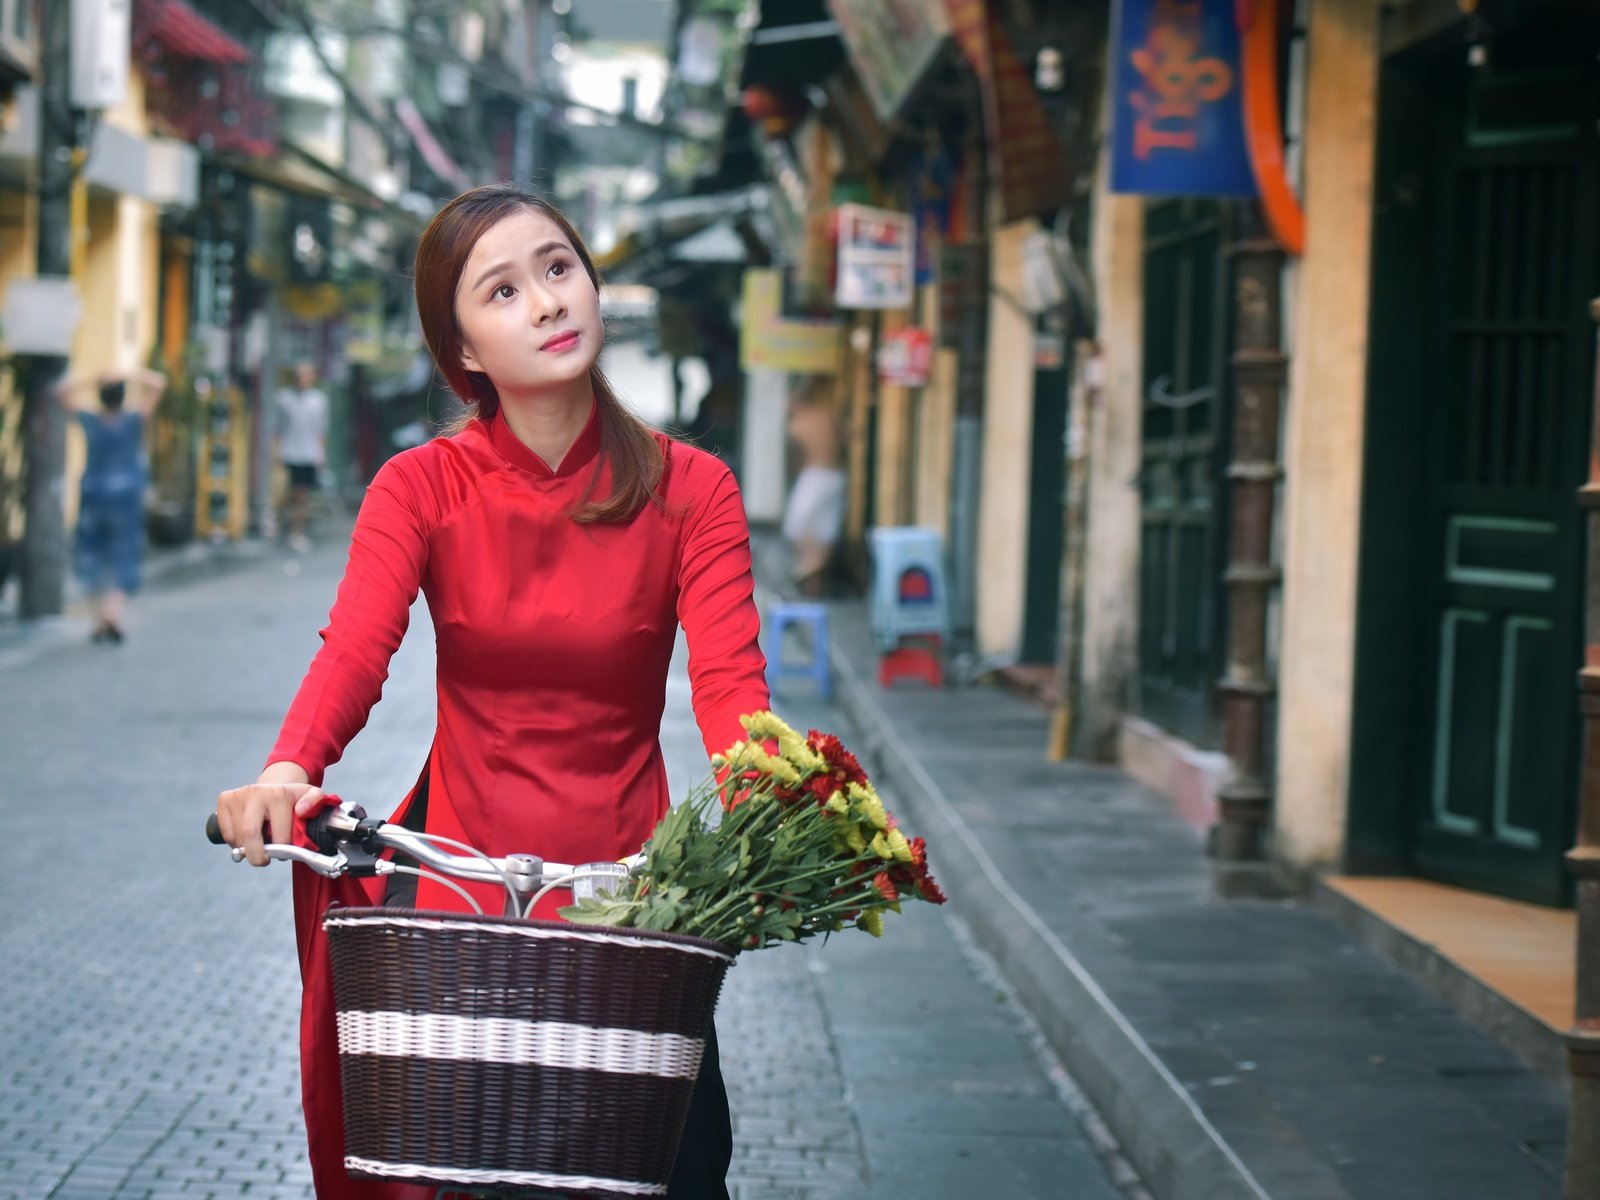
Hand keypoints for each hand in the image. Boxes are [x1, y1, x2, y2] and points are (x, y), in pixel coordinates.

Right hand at [215, 763, 331, 866]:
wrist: (274, 786)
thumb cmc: (293, 798)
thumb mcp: (313, 796)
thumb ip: (316, 801)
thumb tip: (302, 810)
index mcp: (278, 794)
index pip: (277, 834)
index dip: (281, 850)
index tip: (285, 854)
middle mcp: (255, 792)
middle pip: (249, 834)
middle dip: (256, 855)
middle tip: (264, 860)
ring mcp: (238, 795)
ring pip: (236, 837)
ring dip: (246, 849)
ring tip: (259, 845)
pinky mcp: (224, 799)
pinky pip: (226, 833)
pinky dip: (235, 843)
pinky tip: (247, 838)